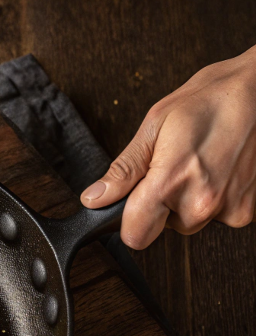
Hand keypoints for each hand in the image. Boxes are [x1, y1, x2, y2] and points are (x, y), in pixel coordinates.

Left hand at [81, 46, 255, 247]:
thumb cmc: (210, 100)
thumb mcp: (154, 126)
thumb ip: (123, 170)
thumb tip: (95, 197)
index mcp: (173, 180)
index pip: (135, 235)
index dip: (126, 220)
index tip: (129, 202)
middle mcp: (203, 202)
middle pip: (160, 228)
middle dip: (158, 203)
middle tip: (171, 166)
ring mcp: (229, 210)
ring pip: (186, 222)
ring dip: (184, 201)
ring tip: (197, 163)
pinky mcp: (246, 212)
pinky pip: (213, 217)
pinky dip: (210, 199)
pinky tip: (216, 169)